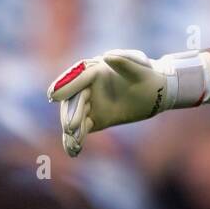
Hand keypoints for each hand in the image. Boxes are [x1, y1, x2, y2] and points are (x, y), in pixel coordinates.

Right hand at [46, 49, 209, 156]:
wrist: (155, 93)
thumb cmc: (147, 75)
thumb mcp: (140, 67)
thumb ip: (125, 60)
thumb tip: (107, 57)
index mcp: (95, 69)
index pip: (77, 77)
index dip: (66, 86)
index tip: (54, 95)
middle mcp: (87, 86)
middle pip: (73, 99)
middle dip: (70, 113)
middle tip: (70, 127)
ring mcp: (89, 103)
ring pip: (75, 116)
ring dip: (72, 130)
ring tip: (73, 143)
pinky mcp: (95, 119)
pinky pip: (82, 129)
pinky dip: (76, 140)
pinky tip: (73, 151)